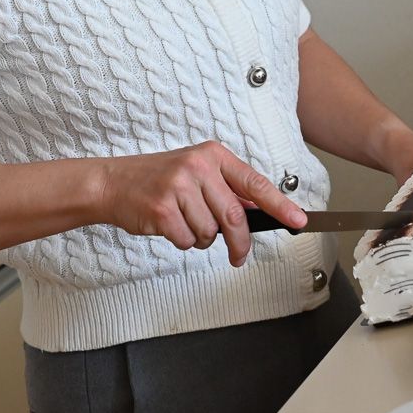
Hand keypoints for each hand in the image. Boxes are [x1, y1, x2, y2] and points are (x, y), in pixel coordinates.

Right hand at [98, 142, 307, 265]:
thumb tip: (262, 210)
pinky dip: (182, 242)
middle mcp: (198, 167)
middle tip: (240, 257)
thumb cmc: (158, 180)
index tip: (299, 221)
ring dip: (201, 239)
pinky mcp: (162, 209)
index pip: (255, 183)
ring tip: (183, 223)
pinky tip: (168, 226)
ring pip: (210, 233)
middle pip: (234, 217)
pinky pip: (187, 241)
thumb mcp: (196, 173)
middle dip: (240, 243)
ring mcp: (178, 186)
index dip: (280, 205)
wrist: (113, 183)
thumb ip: (226, 189)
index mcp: (213, 156)